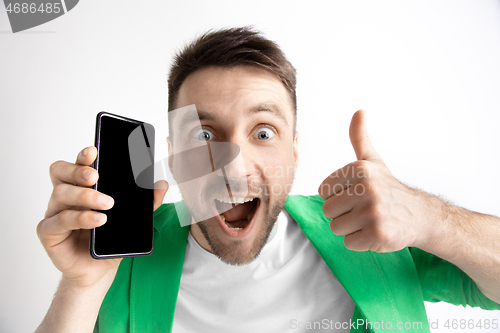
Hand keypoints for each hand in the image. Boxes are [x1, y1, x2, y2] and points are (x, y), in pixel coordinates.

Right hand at [37, 146, 167, 288]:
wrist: (98, 270)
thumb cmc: (110, 239)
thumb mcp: (131, 218)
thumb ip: (147, 201)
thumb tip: (162, 184)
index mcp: (81, 187)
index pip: (77, 164)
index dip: (83, 156)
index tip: (94, 151)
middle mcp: (64, 196)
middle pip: (60, 172)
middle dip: (78, 171)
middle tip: (96, 176)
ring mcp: (54, 213)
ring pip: (60, 194)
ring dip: (85, 196)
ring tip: (107, 204)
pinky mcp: (49, 233)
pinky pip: (59, 221)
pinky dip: (80, 218)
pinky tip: (97, 220)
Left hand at [318, 110, 429, 251]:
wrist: (420, 215)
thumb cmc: (388, 187)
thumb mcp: (372, 160)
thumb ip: (359, 137)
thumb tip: (359, 111)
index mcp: (360, 168)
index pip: (323, 191)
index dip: (337, 196)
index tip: (356, 194)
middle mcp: (368, 188)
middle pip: (327, 210)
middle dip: (343, 214)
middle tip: (363, 209)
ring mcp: (374, 212)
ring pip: (336, 228)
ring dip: (351, 228)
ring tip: (369, 220)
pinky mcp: (378, 234)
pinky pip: (349, 243)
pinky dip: (361, 242)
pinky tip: (376, 232)